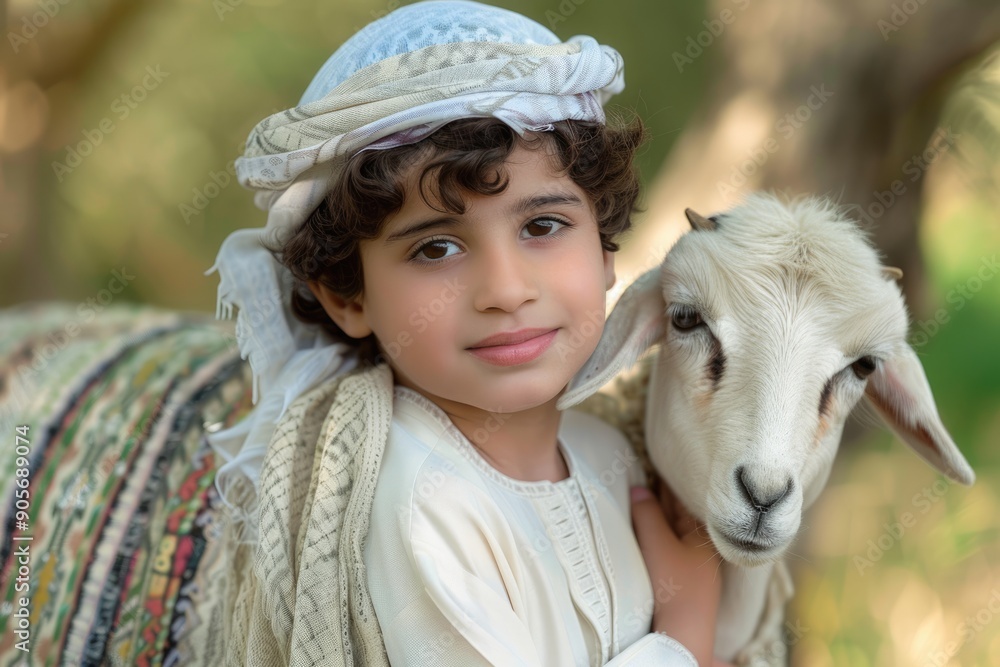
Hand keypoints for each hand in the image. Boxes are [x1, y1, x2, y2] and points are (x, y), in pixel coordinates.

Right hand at [630, 478, 723, 666]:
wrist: (684, 631)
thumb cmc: (676, 586)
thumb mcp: (658, 544)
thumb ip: (647, 514)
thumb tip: (638, 488)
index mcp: (702, 532)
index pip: (682, 497)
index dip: (669, 479)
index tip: (658, 459)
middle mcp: (701, 545)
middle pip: (680, 511)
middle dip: (664, 494)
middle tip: (650, 469)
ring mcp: (694, 561)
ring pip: (674, 528)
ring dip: (660, 512)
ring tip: (646, 491)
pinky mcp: (683, 576)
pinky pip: (670, 543)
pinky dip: (659, 530)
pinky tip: (649, 526)